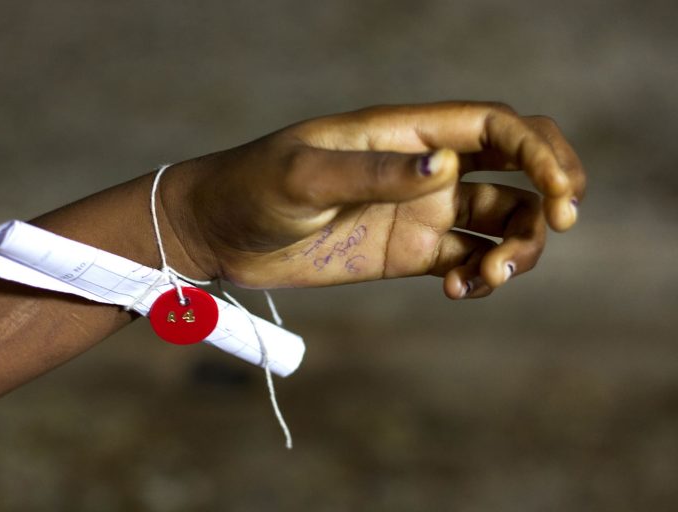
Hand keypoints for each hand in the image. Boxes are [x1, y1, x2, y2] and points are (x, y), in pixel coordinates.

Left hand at [162, 102, 585, 298]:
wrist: (220, 232)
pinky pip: (467, 262)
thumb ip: (371, 171)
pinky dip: (481, 278)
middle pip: (518, 170)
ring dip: (518, 247)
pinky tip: (459, 292)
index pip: (497, 126)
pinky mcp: (408, 255)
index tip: (562, 192)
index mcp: (406, 133)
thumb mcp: (304, 175)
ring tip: (486, 277)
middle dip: (553, 194)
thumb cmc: (252, 188)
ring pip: (502, 220)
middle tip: (557, 227)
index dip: (541, 150)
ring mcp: (419, 213)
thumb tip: (443, 166)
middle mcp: (424, 170)